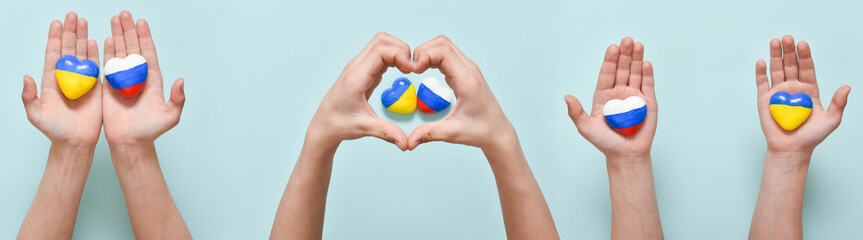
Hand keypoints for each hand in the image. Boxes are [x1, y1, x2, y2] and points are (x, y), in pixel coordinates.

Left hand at [22, 12, 101, 147]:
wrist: (75, 142)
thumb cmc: (55, 130)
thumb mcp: (36, 114)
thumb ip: (29, 96)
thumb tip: (25, 78)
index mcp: (52, 80)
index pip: (54, 54)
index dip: (55, 38)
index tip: (57, 23)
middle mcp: (67, 77)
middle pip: (69, 49)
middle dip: (71, 31)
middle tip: (73, 16)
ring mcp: (82, 81)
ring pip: (83, 54)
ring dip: (83, 38)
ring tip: (84, 22)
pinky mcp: (96, 88)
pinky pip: (97, 67)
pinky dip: (97, 54)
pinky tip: (96, 41)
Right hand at [102, 11, 184, 146]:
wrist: (131, 142)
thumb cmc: (151, 131)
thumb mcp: (170, 116)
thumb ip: (177, 99)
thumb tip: (182, 81)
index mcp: (152, 80)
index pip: (148, 53)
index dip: (145, 37)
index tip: (141, 22)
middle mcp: (138, 77)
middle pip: (133, 47)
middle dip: (129, 30)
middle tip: (124, 14)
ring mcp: (123, 80)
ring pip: (120, 53)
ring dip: (117, 36)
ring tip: (115, 20)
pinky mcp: (110, 87)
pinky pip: (108, 66)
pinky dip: (107, 52)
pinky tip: (105, 39)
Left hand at [307, 32, 410, 149]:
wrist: (324, 125)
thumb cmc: (340, 124)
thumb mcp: (365, 128)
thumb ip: (387, 133)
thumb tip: (406, 144)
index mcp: (356, 77)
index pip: (381, 50)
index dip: (400, 54)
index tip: (412, 70)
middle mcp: (356, 67)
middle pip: (381, 40)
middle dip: (401, 48)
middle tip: (412, 67)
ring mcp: (358, 66)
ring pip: (380, 44)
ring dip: (397, 51)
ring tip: (407, 69)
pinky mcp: (362, 70)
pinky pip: (379, 54)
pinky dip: (393, 57)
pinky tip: (399, 71)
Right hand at [407, 36, 514, 151]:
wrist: (497, 131)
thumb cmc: (479, 131)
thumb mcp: (452, 133)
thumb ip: (429, 134)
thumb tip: (408, 143)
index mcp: (467, 80)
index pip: (443, 52)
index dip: (423, 55)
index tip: (412, 71)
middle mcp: (469, 70)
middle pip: (442, 43)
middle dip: (422, 51)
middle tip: (411, 69)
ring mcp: (468, 69)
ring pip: (445, 46)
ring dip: (427, 52)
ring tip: (416, 69)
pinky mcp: (465, 72)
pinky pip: (447, 55)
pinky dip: (433, 57)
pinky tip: (425, 70)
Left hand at [565, 37, 655, 158]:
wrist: (626, 155)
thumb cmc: (605, 143)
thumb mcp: (586, 128)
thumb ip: (576, 113)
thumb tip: (567, 97)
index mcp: (603, 95)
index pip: (606, 73)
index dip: (609, 61)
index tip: (612, 48)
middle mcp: (618, 92)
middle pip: (622, 69)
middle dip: (624, 54)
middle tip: (626, 40)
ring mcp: (634, 96)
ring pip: (635, 73)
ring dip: (637, 59)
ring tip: (638, 45)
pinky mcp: (648, 102)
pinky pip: (648, 85)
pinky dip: (647, 74)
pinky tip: (646, 63)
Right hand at [755, 35, 850, 155]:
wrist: (792, 149)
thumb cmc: (812, 136)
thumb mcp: (831, 120)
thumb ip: (839, 103)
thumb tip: (847, 87)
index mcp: (809, 89)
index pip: (807, 68)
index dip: (805, 56)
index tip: (803, 45)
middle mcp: (793, 88)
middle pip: (790, 65)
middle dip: (789, 51)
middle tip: (787, 38)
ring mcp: (778, 92)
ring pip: (776, 70)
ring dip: (775, 56)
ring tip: (775, 42)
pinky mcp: (764, 99)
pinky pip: (761, 83)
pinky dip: (760, 72)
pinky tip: (762, 62)